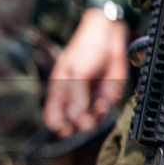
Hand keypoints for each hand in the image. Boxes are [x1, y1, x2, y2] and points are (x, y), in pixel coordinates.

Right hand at [43, 8, 128, 137]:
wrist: (109, 33)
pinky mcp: (106, 94)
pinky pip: (107, 108)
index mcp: (59, 93)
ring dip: (97, 116)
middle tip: (88, 121)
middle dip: (82, 124)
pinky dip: (108, 106)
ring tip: (100, 105)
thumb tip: (76, 120)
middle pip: (75, 123)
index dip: (59, 128)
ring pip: (93, 119)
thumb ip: (76, 97)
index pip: (53, 119)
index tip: (68, 131)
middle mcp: (74, 98)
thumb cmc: (85, 48)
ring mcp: (91, 97)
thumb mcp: (77, 72)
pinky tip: (106, 99)